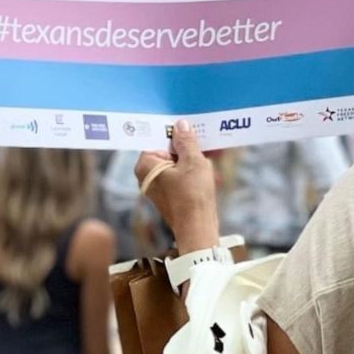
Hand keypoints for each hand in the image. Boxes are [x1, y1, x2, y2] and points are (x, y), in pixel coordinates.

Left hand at [134, 119, 219, 251]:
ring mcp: (157, 187)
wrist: (198, 228)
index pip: (158, 140)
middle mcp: (146, 176)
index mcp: (145, 165)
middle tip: (202, 142)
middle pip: (167, 152)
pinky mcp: (169, 195)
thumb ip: (186, 141)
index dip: (174, 135)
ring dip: (192, 159)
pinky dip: (191, 171)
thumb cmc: (193, 195)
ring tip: (208, 156)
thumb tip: (180, 125)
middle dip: (186, 147)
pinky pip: (179, 176)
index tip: (188, 129)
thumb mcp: (193, 161)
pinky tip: (207, 169)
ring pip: (176, 164)